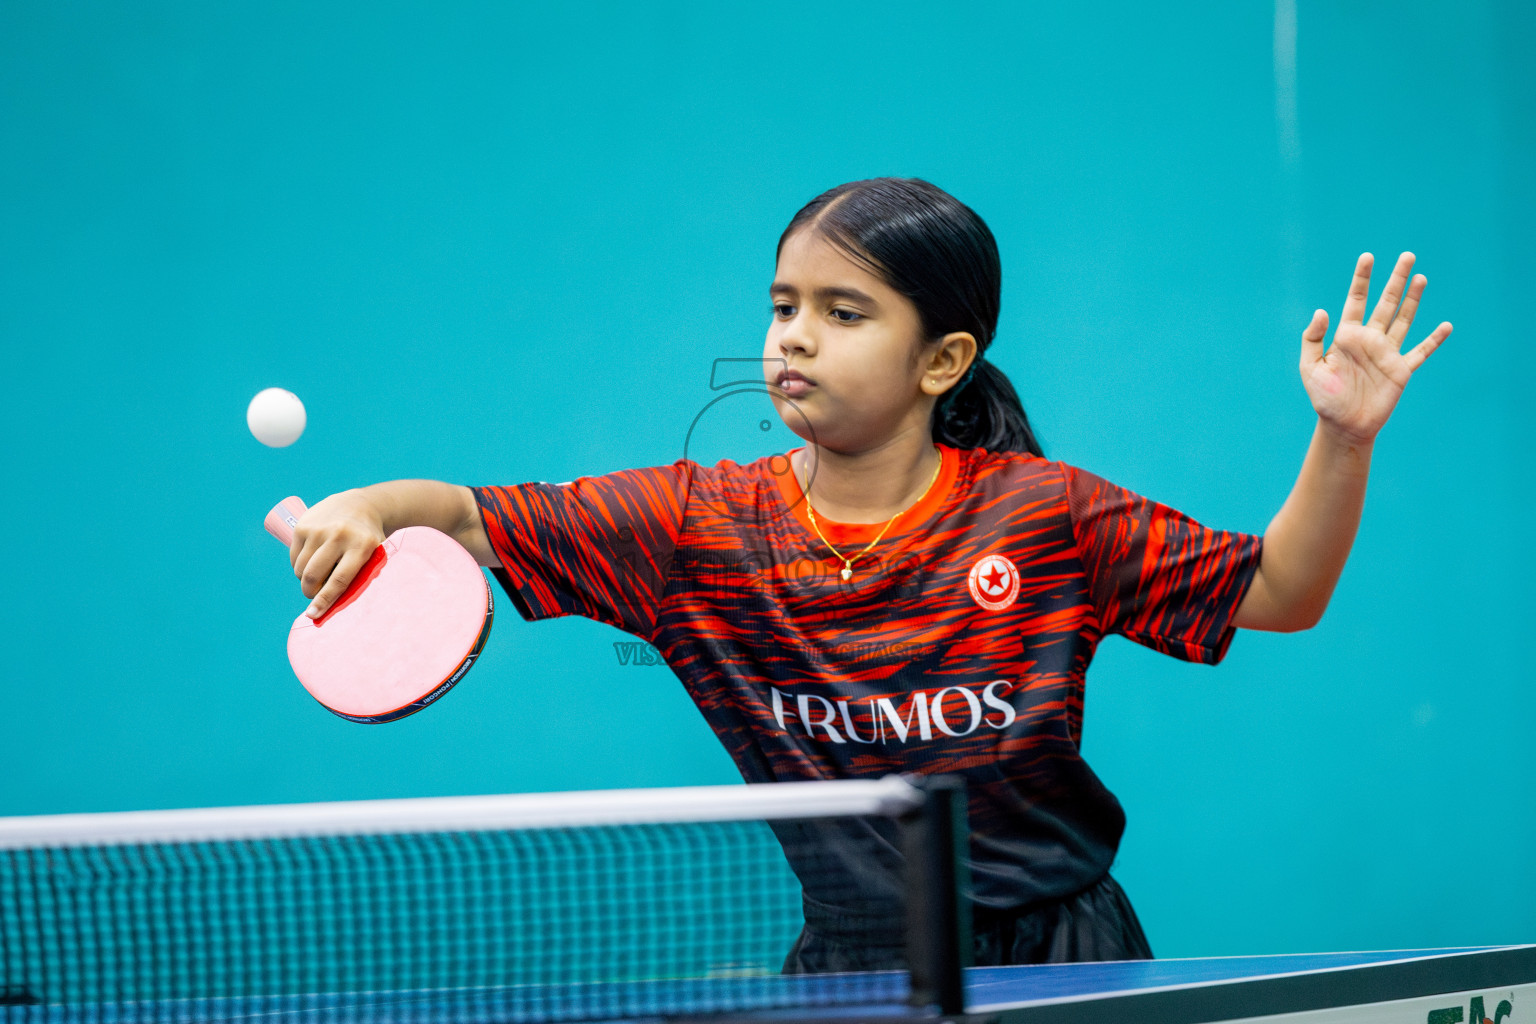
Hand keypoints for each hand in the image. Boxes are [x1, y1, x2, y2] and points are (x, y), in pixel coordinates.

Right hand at [290, 489, 386, 618]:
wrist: (360, 505)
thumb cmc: (368, 540)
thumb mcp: (374, 556)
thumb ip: (360, 578)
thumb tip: (335, 609)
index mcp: (362, 545)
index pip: (339, 580)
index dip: (324, 601)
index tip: (313, 615)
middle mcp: (339, 535)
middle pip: (314, 576)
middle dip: (310, 592)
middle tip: (314, 596)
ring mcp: (318, 529)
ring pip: (301, 569)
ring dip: (304, 580)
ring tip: (317, 577)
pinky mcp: (302, 525)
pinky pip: (293, 557)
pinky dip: (298, 567)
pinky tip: (310, 563)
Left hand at [1300, 252, 1451, 444]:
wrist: (1343, 425)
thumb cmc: (1324, 398)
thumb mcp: (1310, 368)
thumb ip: (1313, 339)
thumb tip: (1322, 310)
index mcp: (1347, 336)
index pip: (1356, 300)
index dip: (1362, 279)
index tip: (1367, 257)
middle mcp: (1369, 339)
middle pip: (1386, 303)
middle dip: (1395, 280)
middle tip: (1407, 255)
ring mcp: (1387, 353)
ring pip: (1404, 320)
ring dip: (1413, 300)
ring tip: (1421, 277)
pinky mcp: (1401, 371)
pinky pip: (1421, 352)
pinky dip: (1433, 340)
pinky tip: (1446, 326)